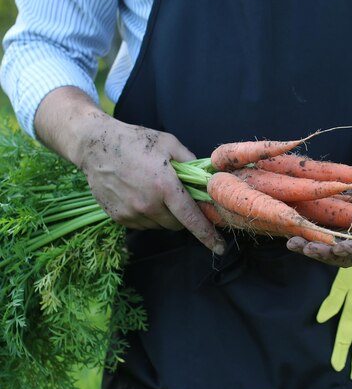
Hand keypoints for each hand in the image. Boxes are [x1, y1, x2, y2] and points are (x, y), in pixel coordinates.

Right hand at [34, 87, 225, 253]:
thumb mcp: (169, 143)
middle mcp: (148, 204)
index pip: (191, 218)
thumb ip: (191, 163)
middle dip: (182, 215)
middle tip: (175, 195)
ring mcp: (131, 213)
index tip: (220, 248)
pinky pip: (143, 224)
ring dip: (164, 215)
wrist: (94, 145)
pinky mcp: (118, 218)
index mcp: (165, 186)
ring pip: (160, 225)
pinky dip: (147, 215)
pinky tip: (139, 195)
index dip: (208, 235)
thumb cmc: (135, 140)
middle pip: (177, 224)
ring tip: (153, 191)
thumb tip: (208, 178)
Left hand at [287, 172, 351, 266]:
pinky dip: (307, 233)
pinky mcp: (341, 225)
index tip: (337, 248)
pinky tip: (289, 229)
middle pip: (346, 256)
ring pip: (330, 248)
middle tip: (306, 248)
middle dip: (325, 254)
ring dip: (311, 248)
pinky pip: (322, 234)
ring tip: (291, 242)